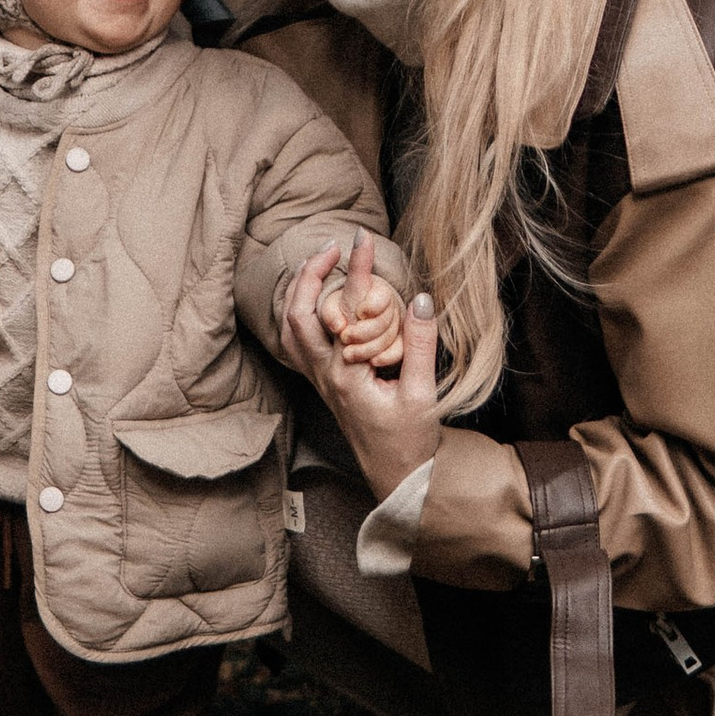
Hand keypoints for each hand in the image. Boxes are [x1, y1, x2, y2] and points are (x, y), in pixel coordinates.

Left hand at [281, 231, 441, 499]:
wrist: (397, 477)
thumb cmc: (410, 441)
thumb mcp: (422, 394)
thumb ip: (419, 344)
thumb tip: (420, 297)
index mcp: (348, 375)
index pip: (346, 310)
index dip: (355, 269)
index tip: (363, 238)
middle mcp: (325, 376)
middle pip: (298, 314)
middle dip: (311, 273)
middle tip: (336, 245)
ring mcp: (320, 381)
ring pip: (291, 329)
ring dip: (300, 292)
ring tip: (322, 264)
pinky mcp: (325, 384)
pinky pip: (298, 343)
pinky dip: (301, 313)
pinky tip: (319, 300)